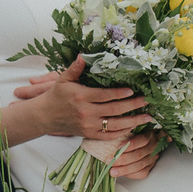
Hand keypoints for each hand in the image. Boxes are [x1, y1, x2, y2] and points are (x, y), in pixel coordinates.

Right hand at [9, 55, 149, 140]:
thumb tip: (84, 55)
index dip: (120, 94)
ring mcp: (88, 126)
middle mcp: (86, 113)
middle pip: (114, 110)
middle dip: (133, 106)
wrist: (44, 116)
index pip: (105, 96)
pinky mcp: (89, 134)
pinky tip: (133, 127)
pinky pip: (108, 136)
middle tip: (147, 101)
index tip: (133, 90)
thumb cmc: (56, 95)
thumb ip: (75, 68)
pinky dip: (122, 133)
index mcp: (81, 97)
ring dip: (133, 121)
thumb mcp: (63, 79)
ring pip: (114, 125)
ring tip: (147, 117)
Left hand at [110, 130, 161, 180]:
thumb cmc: (132, 137)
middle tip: (110, 161)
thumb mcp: (131, 132)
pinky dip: (130, 174)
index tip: (118, 148)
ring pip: (139, 166)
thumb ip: (124, 134)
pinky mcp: (150, 168)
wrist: (142, 145)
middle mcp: (153, 147)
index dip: (131, 144)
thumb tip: (109, 139)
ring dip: (124, 169)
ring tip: (112, 171)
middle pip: (139, 155)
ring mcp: (152, 158)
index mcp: (150, 135)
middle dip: (123, 159)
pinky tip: (121, 174)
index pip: (142, 140)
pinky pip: (141, 173)